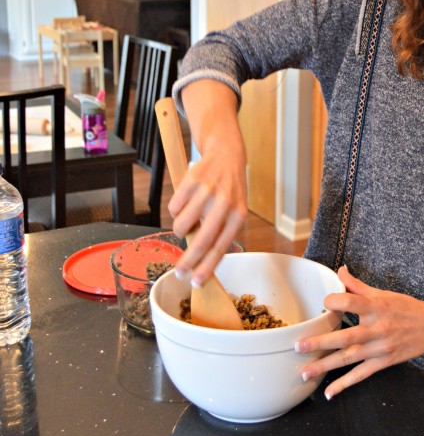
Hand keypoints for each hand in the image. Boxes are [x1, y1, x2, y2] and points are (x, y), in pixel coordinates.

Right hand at [168, 132, 247, 285]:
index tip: (196, 282)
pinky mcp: (191, 180)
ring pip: (182, 224)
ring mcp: (207, 191)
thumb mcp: (235, 210)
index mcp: (238, 215)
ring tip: (186, 220)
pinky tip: (185, 201)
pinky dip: (176, 210)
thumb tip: (203, 260)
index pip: (221, 248)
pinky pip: (174, 207)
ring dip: (180, 229)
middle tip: (179, 271)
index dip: (207, 267)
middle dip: (188, 261)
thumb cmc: (230, 188)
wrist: (226, 153)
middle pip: (201, 241)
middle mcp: (224, 204)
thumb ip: (221, 231)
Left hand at [296, 265, 423, 399]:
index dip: (334, 301)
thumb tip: (340, 271)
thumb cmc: (406, 307)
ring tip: (304, 372)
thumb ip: (357, 285)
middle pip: (345, 337)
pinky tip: (328, 392)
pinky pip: (360, 375)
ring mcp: (379, 349)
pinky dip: (344, 384)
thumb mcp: (383, 293)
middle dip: (320, 343)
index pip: (350, 302)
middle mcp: (377, 329)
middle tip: (298, 346)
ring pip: (349, 358)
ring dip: (325, 366)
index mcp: (376, 307)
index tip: (324, 302)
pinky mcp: (383, 363)